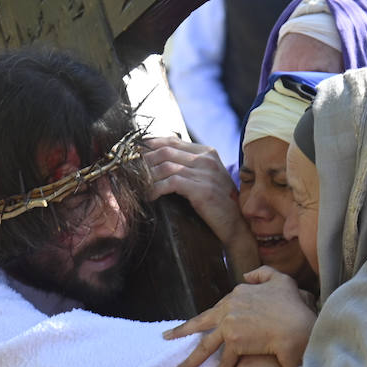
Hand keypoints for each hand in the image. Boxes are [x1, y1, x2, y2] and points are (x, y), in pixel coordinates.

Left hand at [144, 136, 258, 276]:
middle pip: (164, 150)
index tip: (132, 155)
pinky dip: (155, 188)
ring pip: (165, 165)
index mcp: (206, 152)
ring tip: (135, 185)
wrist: (238, 226)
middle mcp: (206, 158)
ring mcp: (205, 172)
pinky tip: (148, 197)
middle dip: (142, 160)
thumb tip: (156, 164)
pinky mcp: (202, 189)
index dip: (148, 146)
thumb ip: (187, 167)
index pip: (171, 140)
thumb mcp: (204, 180)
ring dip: (146, 176)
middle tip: (127, 171)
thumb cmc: (218, 205)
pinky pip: (171, 182)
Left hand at [164, 266, 316, 366]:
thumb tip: (247, 276)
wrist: (299, 325)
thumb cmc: (294, 305)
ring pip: (205, 346)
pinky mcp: (235, 341)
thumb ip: (263, 274)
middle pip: (200, 323)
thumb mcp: (281, 280)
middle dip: (181, 332)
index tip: (195, 325)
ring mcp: (230, 324)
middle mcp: (229, 307)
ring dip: (189, 363)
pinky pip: (223, 362)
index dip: (205, 318)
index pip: (216, 308)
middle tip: (166, 338)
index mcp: (237, 294)